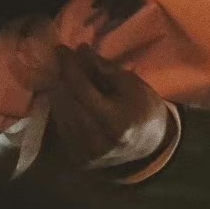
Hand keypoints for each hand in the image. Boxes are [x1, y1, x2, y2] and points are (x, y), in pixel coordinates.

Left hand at [48, 44, 166, 165]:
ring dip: (58, 92)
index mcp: (114, 121)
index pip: (82, 89)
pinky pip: (62, 129)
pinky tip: (63, 95)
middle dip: (62, 77)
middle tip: (60, 58)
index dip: (70, 67)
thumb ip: (104, 68)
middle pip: (69, 102)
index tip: (62, 49)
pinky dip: (60, 109)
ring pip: (61, 116)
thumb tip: (81, 50)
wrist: (150, 145)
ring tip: (61, 74)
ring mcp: (86, 154)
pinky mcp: (80, 159)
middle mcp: (97, 141)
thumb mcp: (131, 83)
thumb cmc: (144, 107)